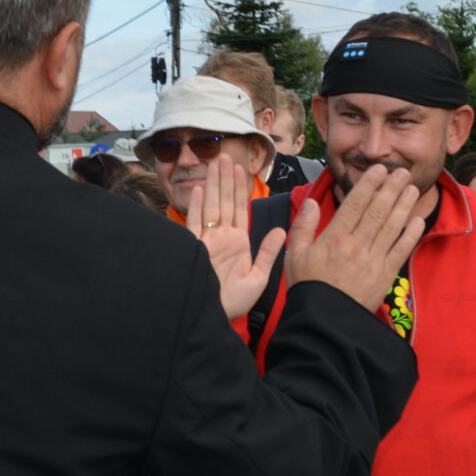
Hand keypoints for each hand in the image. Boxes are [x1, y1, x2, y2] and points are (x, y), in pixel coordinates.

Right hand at [192, 155, 272, 319]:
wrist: (214, 318)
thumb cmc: (235, 303)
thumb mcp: (259, 278)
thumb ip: (269, 253)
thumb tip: (281, 230)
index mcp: (238, 242)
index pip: (239, 209)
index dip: (240, 188)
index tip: (240, 168)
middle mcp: (221, 238)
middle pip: (224, 202)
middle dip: (224, 179)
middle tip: (224, 156)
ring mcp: (206, 242)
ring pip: (210, 207)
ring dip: (212, 185)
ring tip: (214, 163)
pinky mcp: (194, 249)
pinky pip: (194, 224)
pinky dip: (196, 207)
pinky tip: (199, 190)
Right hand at [285, 166, 424, 314]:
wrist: (324, 321)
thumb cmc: (308, 286)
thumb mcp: (296, 255)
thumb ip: (303, 227)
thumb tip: (312, 202)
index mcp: (334, 238)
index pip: (355, 204)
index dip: (369, 184)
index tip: (379, 169)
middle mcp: (356, 245)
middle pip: (377, 210)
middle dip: (391, 188)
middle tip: (402, 172)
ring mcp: (373, 260)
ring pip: (392, 227)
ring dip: (404, 206)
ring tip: (412, 188)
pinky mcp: (385, 275)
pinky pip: (401, 250)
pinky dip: (410, 234)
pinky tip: (417, 220)